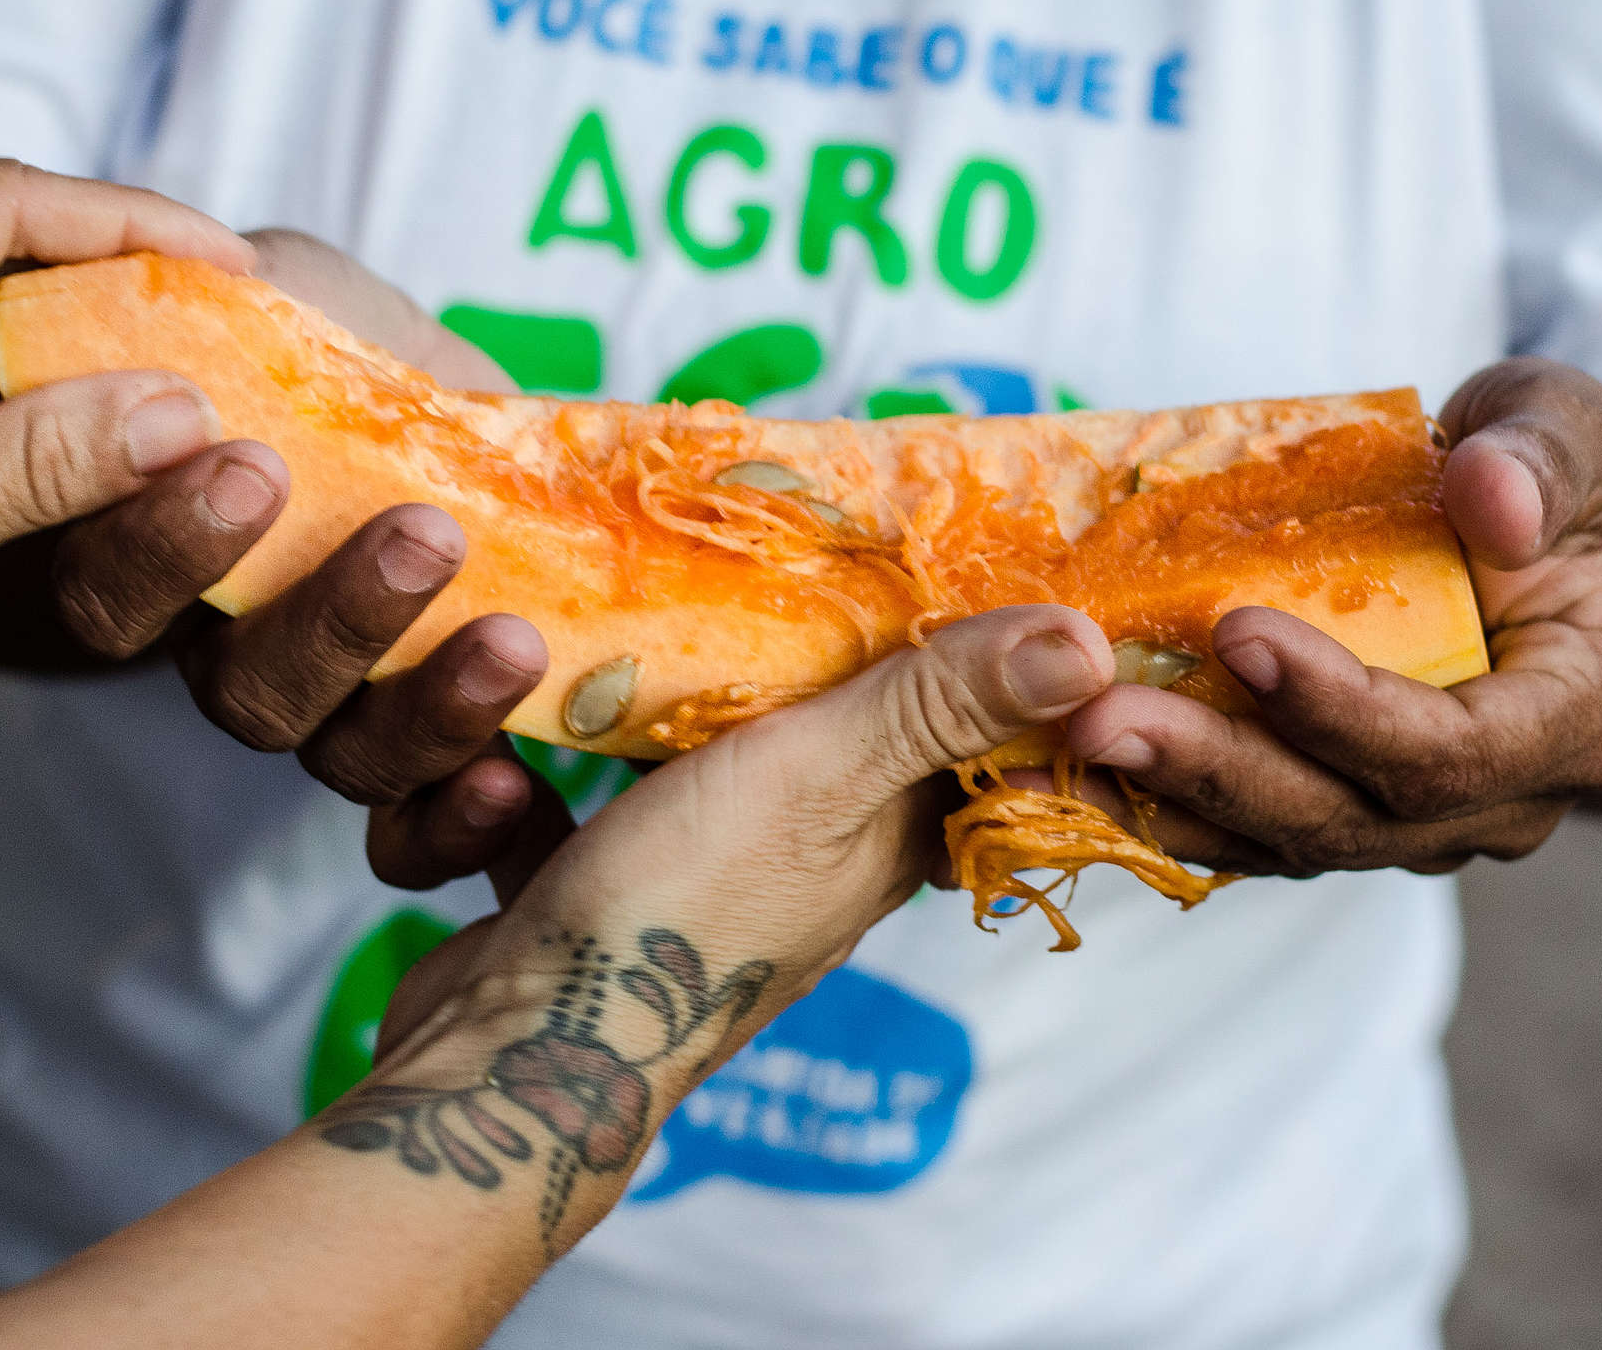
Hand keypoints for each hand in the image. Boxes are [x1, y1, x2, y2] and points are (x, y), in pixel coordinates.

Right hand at [0, 222, 565, 870]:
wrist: (470, 394)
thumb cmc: (332, 339)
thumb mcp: (248, 295)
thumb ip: (129, 312)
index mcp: (165, 557)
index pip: (118, 593)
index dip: (168, 546)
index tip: (250, 464)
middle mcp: (234, 654)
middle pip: (244, 694)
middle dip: (337, 620)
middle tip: (424, 535)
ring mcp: (334, 708)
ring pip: (344, 756)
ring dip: (430, 704)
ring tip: (510, 637)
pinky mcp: (432, 738)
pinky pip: (419, 829)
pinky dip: (460, 822)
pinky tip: (513, 783)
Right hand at [372, 606, 1115, 1071]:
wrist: (518, 1062)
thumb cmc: (683, 915)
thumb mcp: (821, 778)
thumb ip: (936, 705)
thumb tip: (1087, 644)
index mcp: (889, 842)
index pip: (974, 739)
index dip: (981, 654)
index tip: (959, 552)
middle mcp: (810, 868)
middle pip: (838, 738)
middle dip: (815, 649)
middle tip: (790, 540)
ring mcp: (699, 884)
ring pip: (701, 768)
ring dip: (669, 703)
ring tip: (647, 611)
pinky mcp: (598, 896)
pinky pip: (585, 816)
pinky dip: (551, 780)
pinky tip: (513, 739)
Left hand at [1064, 358, 1601, 875]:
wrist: (1575, 546)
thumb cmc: (1571, 478)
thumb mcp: (1576, 430)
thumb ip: (1542, 458)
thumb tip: (1490, 495)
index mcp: (1574, 718)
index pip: (1454, 750)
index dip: (1340, 709)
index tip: (1236, 635)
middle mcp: (1501, 800)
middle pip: (1350, 818)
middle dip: (1217, 771)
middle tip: (1096, 720)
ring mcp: (1422, 823)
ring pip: (1286, 841)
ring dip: (1162, 805)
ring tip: (1045, 765)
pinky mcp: (1350, 810)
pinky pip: (1251, 830)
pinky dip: (1158, 809)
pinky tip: (1058, 783)